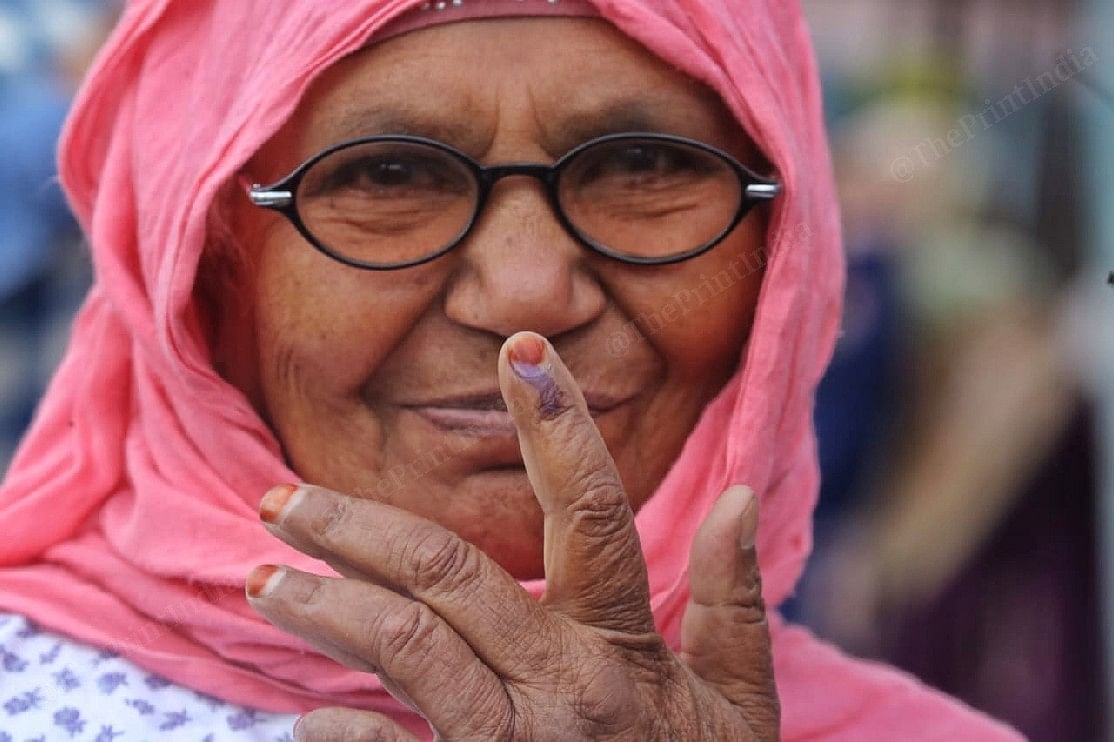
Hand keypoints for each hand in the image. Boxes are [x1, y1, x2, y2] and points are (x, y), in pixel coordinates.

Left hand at [245, 331, 779, 740]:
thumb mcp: (740, 711)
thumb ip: (735, 603)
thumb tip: (739, 495)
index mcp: (628, 650)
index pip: (593, 511)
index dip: (558, 425)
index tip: (522, 351)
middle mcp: (566, 688)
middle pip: (447, 571)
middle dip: (355, 524)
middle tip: (277, 498)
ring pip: (401, 645)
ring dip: (323, 605)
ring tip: (262, 579)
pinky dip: (343, 737)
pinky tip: (311, 724)